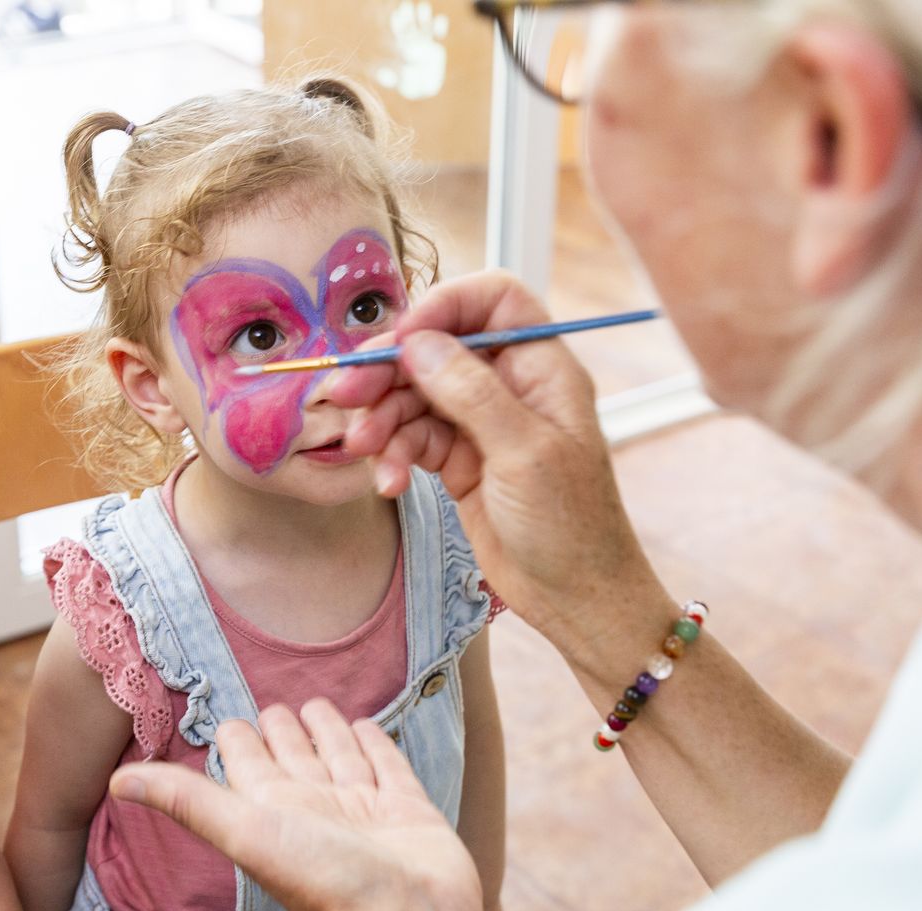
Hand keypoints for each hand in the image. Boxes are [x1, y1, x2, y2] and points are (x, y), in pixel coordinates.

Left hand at [109, 702, 486, 910]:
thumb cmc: (323, 884)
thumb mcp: (244, 831)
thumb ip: (186, 800)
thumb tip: (114, 784)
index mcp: (271, 807)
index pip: (247, 759)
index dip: (235, 736)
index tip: (223, 713)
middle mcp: (314, 805)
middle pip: (292, 753)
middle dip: (281, 727)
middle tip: (271, 700)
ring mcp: (363, 807)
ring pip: (338, 755)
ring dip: (326, 729)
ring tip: (314, 703)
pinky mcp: (408, 808)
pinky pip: (387, 765)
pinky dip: (374, 744)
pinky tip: (365, 724)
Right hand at [332, 270, 666, 644]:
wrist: (574, 597)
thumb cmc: (571, 527)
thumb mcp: (523, 453)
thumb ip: (470, 392)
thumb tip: (418, 341)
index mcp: (542, 369)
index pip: (494, 301)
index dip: (445, 307)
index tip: (402, 339)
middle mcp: (510, 387)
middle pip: (438, 349)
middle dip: (390, 370)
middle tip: (347, 396)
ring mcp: (481, 423)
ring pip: (416, 395)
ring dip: (383, 420)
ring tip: (364, 451)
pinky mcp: (458, 460)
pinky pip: (412, 439)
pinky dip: (394, 455)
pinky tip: (390, 483)